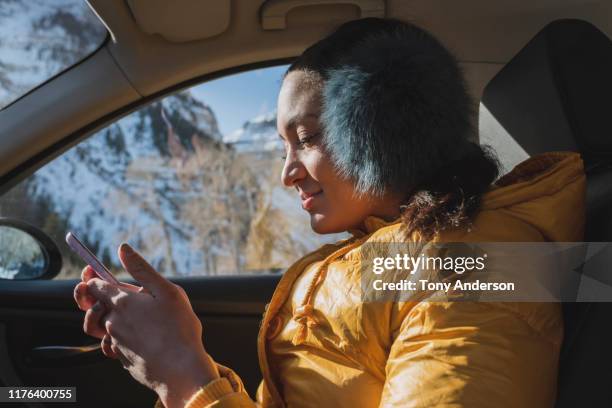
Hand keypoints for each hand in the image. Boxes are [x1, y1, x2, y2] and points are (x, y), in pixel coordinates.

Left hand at [73, 244, 219, 407]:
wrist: (181, 369)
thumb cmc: (178, 328)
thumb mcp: (166, 291)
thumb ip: (142, 269)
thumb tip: (123, 249)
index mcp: (122, 302)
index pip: (95, 286)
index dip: (91, 276)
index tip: (90, 271)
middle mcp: (112, 322)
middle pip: (93, 306)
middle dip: (94, 298)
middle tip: (103, 293)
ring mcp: (115, 342)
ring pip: (100, 327)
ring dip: (103, 319)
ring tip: (117, 317)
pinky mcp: (122, 359)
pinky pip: (111, 346)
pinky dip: (115, 339)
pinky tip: (132, 337)